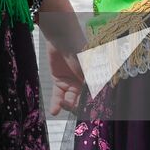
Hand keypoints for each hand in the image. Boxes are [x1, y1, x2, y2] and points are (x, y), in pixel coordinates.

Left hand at [36, 0, 86, 114]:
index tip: (88, 113)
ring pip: (70, 100)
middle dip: (78, 106)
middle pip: (81, 101)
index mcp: (94, 79)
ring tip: (62, 104)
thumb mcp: (85, 65)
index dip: (91, 105)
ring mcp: (71, 83)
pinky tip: (54, 111)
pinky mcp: (59, 81)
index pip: (94, 96)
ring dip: (66, 105)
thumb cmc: (77, 47)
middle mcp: (83, 83)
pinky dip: (56, 103)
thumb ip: (89, 81)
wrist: (60, 35)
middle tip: (73, 107)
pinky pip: (58, 96)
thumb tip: (95, 97)